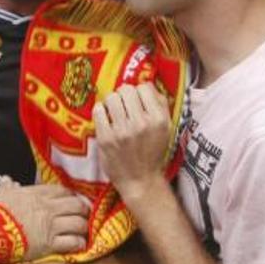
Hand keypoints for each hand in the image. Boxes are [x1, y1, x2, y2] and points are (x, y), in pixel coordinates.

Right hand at [0, 183, 88, 260]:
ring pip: (79, 223)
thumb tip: (6, 180)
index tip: (72, 200)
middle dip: (82, 210)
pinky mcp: (50, 243)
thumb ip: (7, 187)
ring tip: (82, 231)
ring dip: (83, 227)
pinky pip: (73, 242)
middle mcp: (47, 207)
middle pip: (77, 205)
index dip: (70, 195)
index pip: (63, 191)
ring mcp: (50, 225)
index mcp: (36, 194)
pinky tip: (79, 244)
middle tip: (82, 215)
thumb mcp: (0, 194)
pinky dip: (79, 243)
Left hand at [93, 83, 171, 204]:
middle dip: (124, 96)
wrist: (140, 180)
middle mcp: (141, 123)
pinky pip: (98, 110)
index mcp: (159, 119)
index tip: (137, 101)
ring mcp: (122, 131)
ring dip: (111, 102)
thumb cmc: (153, 153)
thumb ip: (160, 105)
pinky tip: (106, 118)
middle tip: (124, 107)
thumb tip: (147, 83)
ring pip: (111, 97)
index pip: (144, 87)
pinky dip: (101, 111)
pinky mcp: (106, 138)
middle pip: (126, 90)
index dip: (139, 92)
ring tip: (114, 112)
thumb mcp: (166, 129)